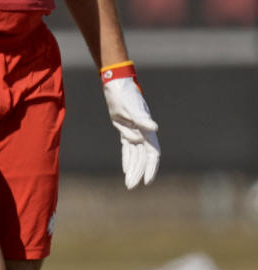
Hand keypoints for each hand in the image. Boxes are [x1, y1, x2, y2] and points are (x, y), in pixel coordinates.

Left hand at [101, 62, 159, 189]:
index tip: (147, 181)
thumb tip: (153, 129)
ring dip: (132, 168)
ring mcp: (134, 130)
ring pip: (135, 154)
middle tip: (131, 186)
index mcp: (147, 129)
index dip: (151, 167)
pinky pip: (127, 148)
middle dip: (138, 172)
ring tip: (128, 183)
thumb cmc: (124, 94)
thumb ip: (141, 119)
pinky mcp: (125, 128)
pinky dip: (127, 159)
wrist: (116, 83)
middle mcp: (143, 132)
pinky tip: (125, 169)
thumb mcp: (130, 107)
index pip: (152, 153)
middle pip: (143, 157)